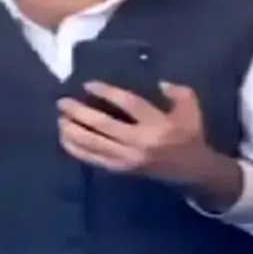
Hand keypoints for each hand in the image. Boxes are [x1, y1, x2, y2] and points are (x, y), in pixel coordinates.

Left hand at [58, 81, 212, 183]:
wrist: (192, 170)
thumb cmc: (190, 135)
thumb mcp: (192, 109)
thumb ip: (178, 92)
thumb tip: (159, 83)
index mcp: (158, 124)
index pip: (129, 104)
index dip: (107, 93)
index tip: (88, 85)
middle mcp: (140, 142)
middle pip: (103, 125)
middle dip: (79, 113)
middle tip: (62, 102)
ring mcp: (129, 158)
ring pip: (94, 144)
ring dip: (73, 131)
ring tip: (60, 119)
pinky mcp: (122, 169)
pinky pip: (94, 160)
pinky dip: (77, 150)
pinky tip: (65, 139)